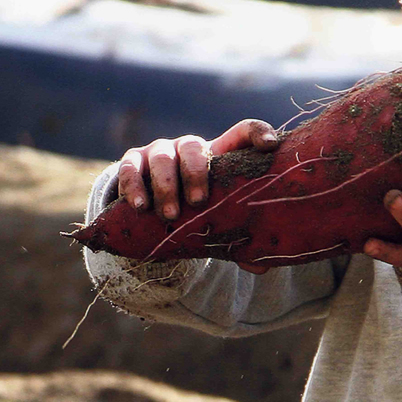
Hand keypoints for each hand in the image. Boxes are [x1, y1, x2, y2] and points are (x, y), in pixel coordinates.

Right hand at [117, 119, 279, 270]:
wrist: (150, 206)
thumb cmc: (195, 208)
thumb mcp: (214, 216)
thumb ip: (234, 235)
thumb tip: (260, 269)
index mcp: (218, 154)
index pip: (242, 132)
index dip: (258, 133)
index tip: (271, 146)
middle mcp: (188, 147)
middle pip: (194, 147)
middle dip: (195, 174)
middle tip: (198, 202)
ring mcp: (159, 152)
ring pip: (162, 158)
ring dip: (165, 186)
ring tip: (170, 215)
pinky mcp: (132, 162)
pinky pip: (130, 169)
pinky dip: (135, 187)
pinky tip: (140, 207)